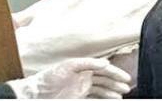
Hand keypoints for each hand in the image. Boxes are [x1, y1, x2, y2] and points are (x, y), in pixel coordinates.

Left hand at [5, 58, 131, 98]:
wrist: (34, 94)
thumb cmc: (48, 78)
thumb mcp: (68, 66)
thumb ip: (87, 63)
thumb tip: (105, 63)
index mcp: (84, 67)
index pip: (105, 69)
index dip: (116, 73)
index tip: (126, 78)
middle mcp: (85, 77)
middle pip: (106, 80)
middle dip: (117, 83)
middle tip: (127, 88)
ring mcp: (82, 88)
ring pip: (102, 90)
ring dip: (112, 92)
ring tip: (121, 96)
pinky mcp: (78, 97)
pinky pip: (95, 98)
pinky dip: (103, 99)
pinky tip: (110, 100)